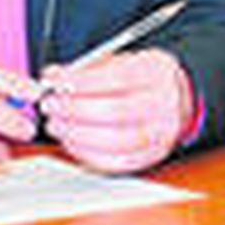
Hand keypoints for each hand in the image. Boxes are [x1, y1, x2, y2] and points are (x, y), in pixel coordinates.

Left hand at [39, 48, 193, 173]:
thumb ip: (85, 69)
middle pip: (116, 111)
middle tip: (50, 105)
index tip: (55, 82)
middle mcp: (163, 104)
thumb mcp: (118, 62)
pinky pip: (115, 162)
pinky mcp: (149, 157)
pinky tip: (70, 141)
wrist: (174, 100)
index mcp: (156, 73)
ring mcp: (160, 134)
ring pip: (115, 141)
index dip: (82, 82)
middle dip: (74, 109)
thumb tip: (53, 75)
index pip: (119, 78)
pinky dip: (86, 153)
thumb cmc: (140, 80)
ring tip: (56, 124)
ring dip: (76, 134)